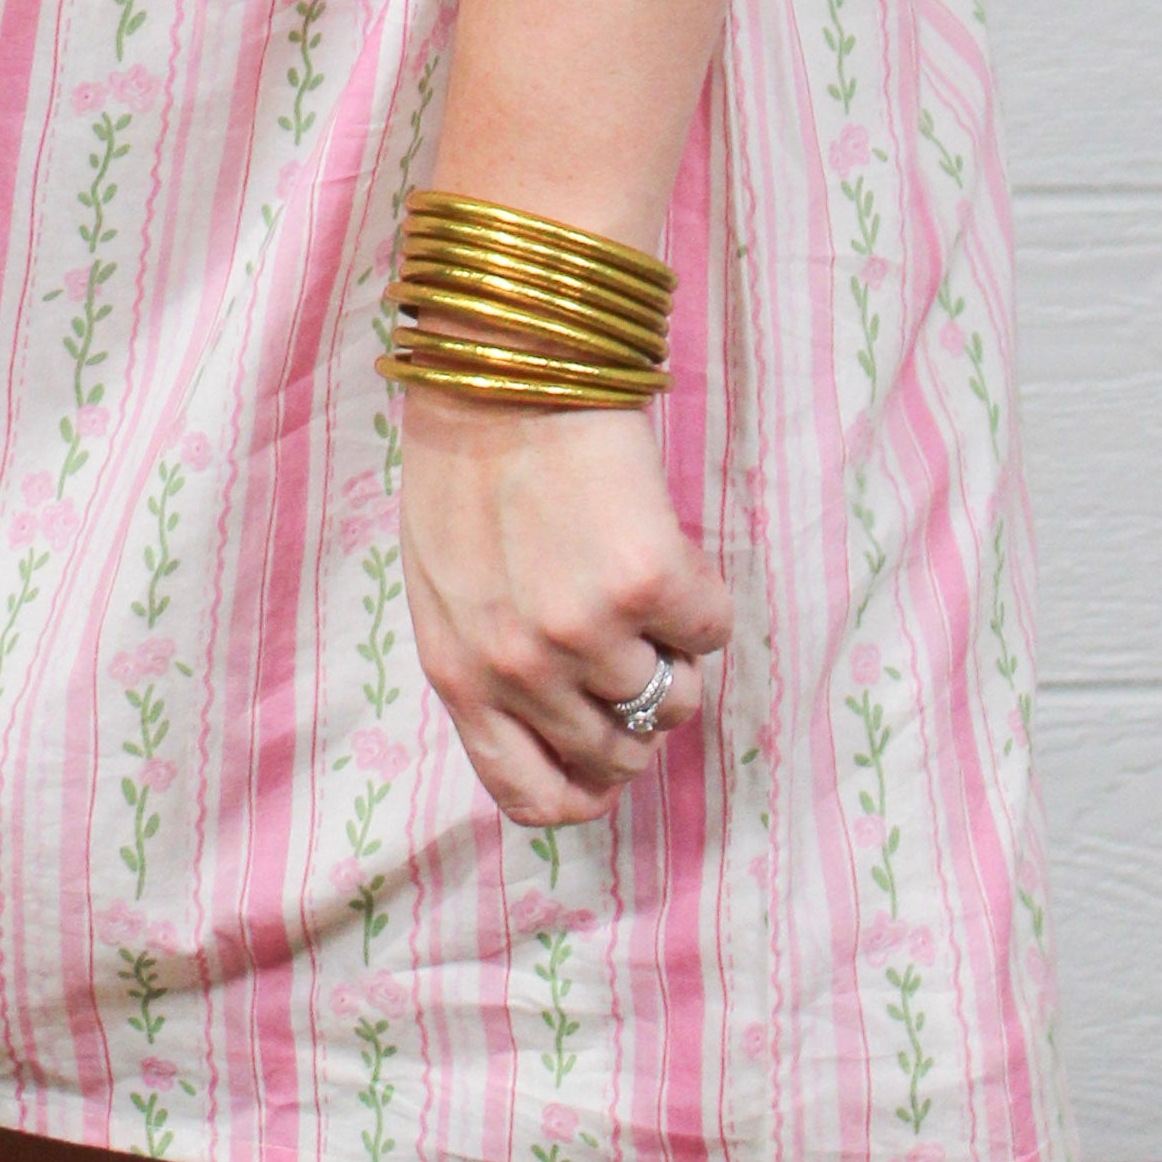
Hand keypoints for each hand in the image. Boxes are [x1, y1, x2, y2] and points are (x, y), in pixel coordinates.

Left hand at [398, 385, 733, 825]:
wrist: (504, 364)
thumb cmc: (470, 463)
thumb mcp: (448, 585)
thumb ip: (491, 665)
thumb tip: (568, 729)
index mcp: (460, 675)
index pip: (533, 796)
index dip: (587, 792)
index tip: (612, 762)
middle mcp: (519, 670)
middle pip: (622, 754)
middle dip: (641, 708)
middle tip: (635, 642)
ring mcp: (584, 632)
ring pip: (677, 699)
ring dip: (675, 649)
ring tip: (642, 580)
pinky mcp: (647, 583)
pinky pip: (712, 631)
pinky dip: (704, 597)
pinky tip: (667, 543)